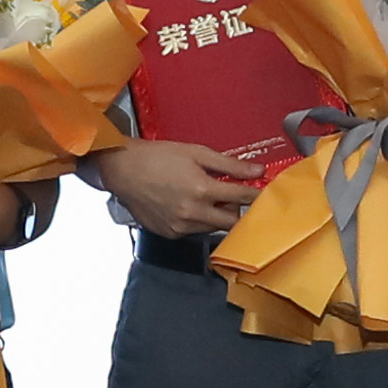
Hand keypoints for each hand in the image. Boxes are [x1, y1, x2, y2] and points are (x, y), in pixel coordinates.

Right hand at [95, 136, 270, 241]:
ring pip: (213, 227)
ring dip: (217, 215)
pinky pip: (194, 231)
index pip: (242, 197)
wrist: (123, 170)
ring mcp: (181, 226)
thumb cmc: (158, 157)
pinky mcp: (170, 234)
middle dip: (238, 209)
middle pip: (232, 221)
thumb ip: (229, 164)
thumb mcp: (196, 153)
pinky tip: (188, 205)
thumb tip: (257, 170)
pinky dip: (198, 221)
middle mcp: (193, 213)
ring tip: (206, 197)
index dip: (256, 195)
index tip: (265, 194)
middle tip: (234, 197)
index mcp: (202, 189)